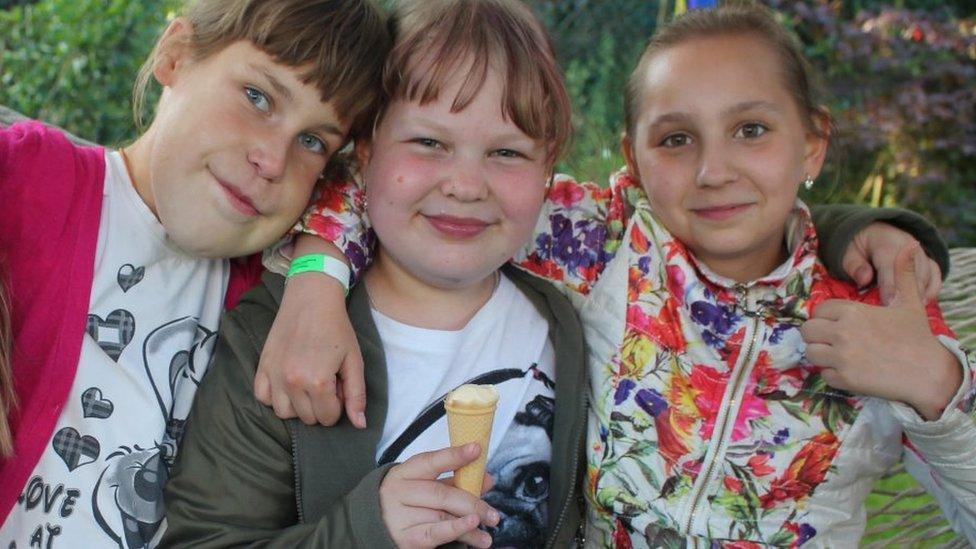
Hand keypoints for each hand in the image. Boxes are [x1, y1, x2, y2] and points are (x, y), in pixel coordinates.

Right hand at [255, 271, 366, 426]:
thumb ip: (356, 394)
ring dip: (297, 405)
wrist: (311, 299)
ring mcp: (274, 374)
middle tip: (325, 381)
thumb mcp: (354, 360)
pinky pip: (262, 397)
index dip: (338, 405)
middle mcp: (292, 382)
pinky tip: (287, 384)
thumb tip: (359, 425)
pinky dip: (275, 397)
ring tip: (307, 384)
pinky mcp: (262, 366)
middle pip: (307, 418)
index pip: (328, 417)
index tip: (339, 386)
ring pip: (283, 413)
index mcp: (318, 381)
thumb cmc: (337, 328)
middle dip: (320, 406)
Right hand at [380, 443, 499, 548]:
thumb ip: (455, 481)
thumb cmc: (404, 502)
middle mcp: (400, 491)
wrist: (370, 526)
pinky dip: (456, 531)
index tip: (476, 449)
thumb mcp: (424, 485)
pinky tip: (472, 530)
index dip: (455, 455)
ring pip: (442, 516)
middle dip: (472, 503)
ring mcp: (399, 515)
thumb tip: (487, 479)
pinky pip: (434, 534)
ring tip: (489, 527)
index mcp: (406, 472)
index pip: (432, 461)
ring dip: (470, 523)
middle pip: (441, 494)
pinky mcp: (404, 537)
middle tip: (493, 513)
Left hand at [802, 242, 960, 419]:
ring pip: (810, 352)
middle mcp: (843, 332)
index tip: (838, 324)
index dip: (826, 317)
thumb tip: (912, 244)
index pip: (819, 310)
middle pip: (807, 330)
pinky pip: (823, 374)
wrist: (928, 373)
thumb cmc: (917, 336)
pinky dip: (833, 374)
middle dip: (817, 335)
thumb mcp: (909, 302)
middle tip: (833, 341)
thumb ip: (903, 273)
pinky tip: (850, 371)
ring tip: (839, 355)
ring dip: (821, 355)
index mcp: (853, 312)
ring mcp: (842, 357)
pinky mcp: (844, 378)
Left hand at [842, 222, 941, 304]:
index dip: (889, 284)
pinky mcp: (928, 262)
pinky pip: (935, 275)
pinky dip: (932, 290)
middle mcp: (907, 244)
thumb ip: (854, 265)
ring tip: (912, 312)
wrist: (874, 235)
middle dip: (908, 292)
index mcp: (886, 242)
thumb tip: (864, 279)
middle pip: (913, 270)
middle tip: (899, 313)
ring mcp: (920, 253)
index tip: (888, 302)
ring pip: (927, 273)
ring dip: (921, 293)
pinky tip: (924, 305)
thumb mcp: (849, 253)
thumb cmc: (857, 249)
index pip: (890, 264)